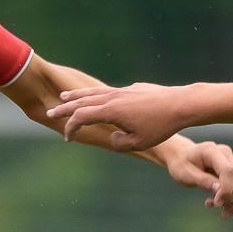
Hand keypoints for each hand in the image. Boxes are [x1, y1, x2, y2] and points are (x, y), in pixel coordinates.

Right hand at [50, 83, 192, 151]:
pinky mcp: (134, 89)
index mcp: (111, 110)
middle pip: (83, 100)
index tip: (68, 137)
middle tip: (51, 111)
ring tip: (66, 96)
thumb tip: (111, 136)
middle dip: (65, 107)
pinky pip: (110, 92)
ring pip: (95, 92)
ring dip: (79, 96)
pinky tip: (98, 100)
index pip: (82, 116)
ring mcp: (124, 91)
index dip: (71, 127)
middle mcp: (114, 97)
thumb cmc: (160, 126)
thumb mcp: (137, 142)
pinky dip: (98, 95)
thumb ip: (118, 142)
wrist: (181, 104)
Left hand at [161, 137, 232, 215]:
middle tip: (216, 208)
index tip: (216, 204)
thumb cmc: (181, 165)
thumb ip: (203, 180)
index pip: (228, 171)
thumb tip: (220, 190)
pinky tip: (218, 203)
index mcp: (212, 151)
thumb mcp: (186, 174)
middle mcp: (227, 154)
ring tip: (222, 212)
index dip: (226, 190)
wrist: (182, 157)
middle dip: (232, 199)